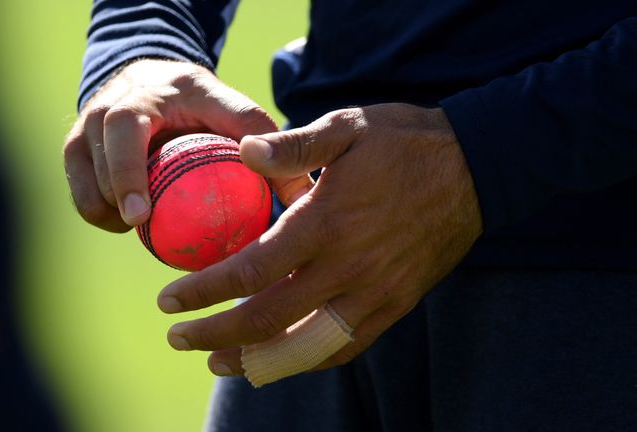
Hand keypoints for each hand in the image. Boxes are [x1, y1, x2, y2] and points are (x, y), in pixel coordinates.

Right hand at [63, 59, 309, 231]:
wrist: (156, 83)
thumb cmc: (204, 106)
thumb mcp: (235, 113)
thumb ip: (265, 144)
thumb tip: (302, 196)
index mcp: (146, 96)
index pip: (126, 129)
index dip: (127, 173)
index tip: (142, 214)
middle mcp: (108, 106)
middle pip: (94, 152)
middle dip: (111, 192)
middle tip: (137, 225)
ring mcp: (86, 127)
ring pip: (82, 177)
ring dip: (106, 207)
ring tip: (140, 229)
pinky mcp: (75, 148)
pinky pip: (78, 189)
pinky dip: (99, 211)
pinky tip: (128, 225)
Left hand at [157, 103, 482, 376]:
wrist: (476, 169)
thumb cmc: (404, 143)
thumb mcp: (347, 127)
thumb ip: (293, 146)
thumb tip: (241, 151)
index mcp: (328, 222)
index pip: (252, 270)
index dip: (204, 291)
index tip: (170, 300)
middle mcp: (349, 267)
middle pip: (269, 318)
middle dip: (216, 333)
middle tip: (178, 337)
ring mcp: (375, 292)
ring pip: (305, 345)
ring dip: (256, 360)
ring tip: (218, 361)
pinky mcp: (395, 304)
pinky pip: (345, 346)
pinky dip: (306, 359)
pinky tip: (280, 359)